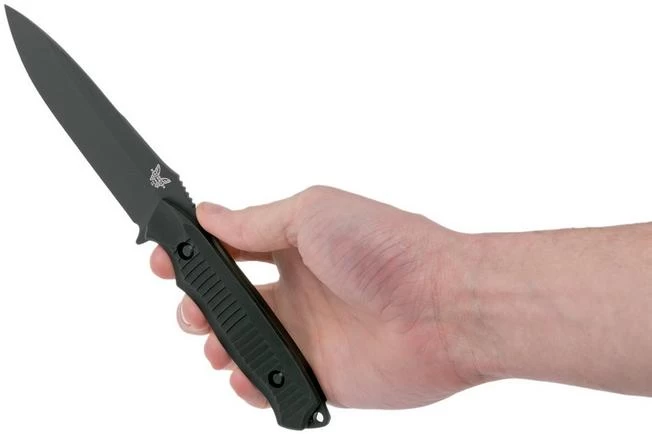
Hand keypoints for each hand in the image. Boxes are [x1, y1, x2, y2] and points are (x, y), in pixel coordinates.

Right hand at [150, 186, 482, 408]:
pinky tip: (244, 375)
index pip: (230, 249)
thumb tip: (209, 213)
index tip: (166, 258)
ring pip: (243, 344)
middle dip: (198, 304)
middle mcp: (299, 290)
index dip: (195, 255)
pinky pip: (272, 385)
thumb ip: (255, 222)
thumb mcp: (312, 214)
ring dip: (218, 344)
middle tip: (193, 306)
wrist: (443, 306)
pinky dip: (249, 384)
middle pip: (229, 300)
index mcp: (295, 247)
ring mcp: (308, 334)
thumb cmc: (386, 248)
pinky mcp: (322, 376)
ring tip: (218, 341)